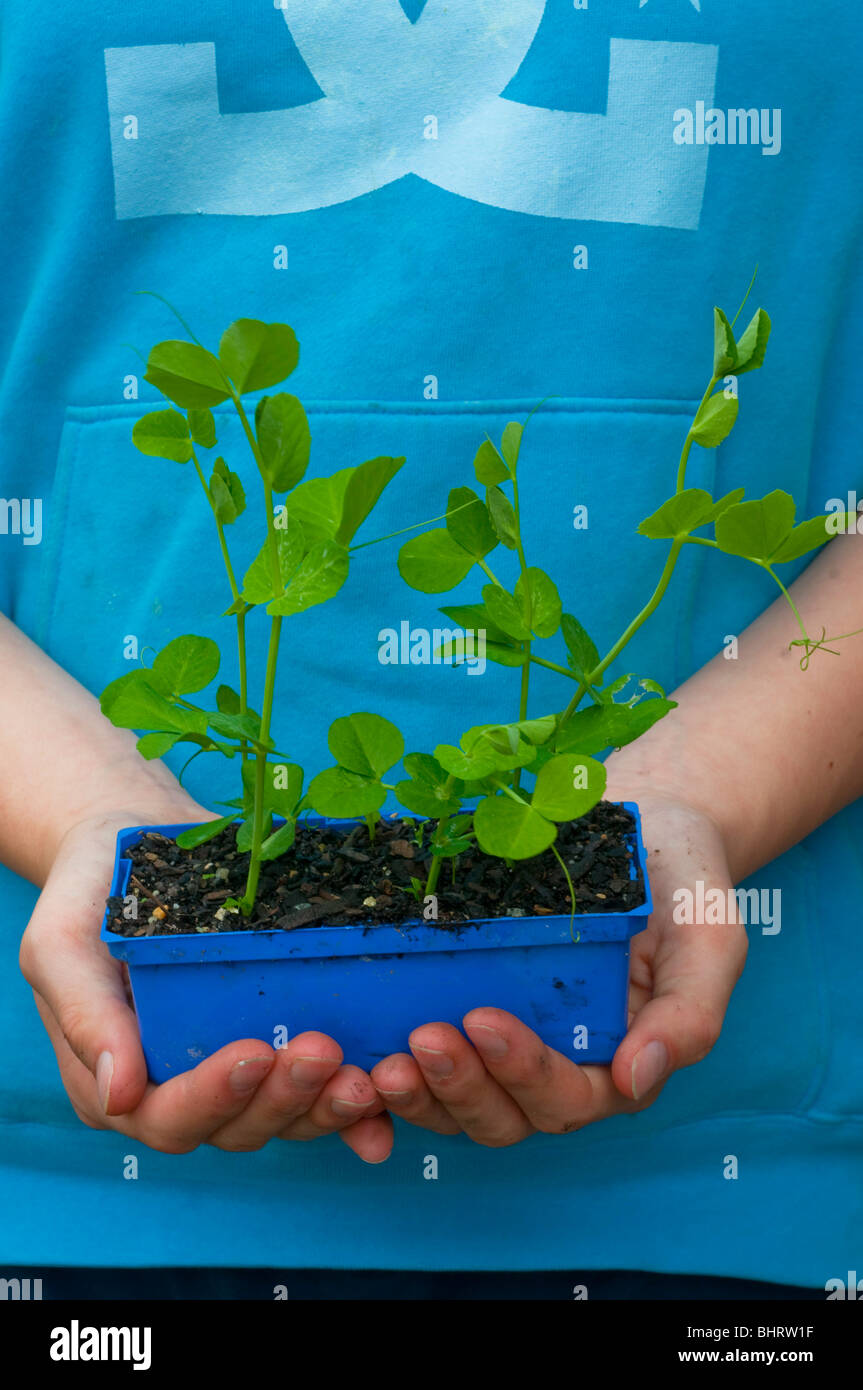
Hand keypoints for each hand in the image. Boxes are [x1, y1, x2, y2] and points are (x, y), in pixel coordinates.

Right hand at [19, 806, 392, 1163]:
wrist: (141, 833)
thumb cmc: (94, 888)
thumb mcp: (61, 942)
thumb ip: (84, 1017)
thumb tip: (119, 1093)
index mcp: (122, 1078)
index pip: (168, 1117)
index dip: (214, 1096)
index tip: (253, 1052)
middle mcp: (183, 1084)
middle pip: (239, 1126)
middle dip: (285, 1097)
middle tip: (322, 1049)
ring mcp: (238, 1067)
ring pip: (287, 1117)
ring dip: (328, 1106)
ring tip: (367, 1073)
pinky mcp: (281, 1039)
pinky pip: (321, 1090)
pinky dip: (358, 1109)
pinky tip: (391, 1098)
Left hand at [370, 785, 747, 1144]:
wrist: (645, 827)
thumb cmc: (681, 886)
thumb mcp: (710, 943)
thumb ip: (690, 1017)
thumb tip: (637, 1080)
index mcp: (616, 1063)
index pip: (566, 1097)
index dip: (522, 1071)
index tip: (483, 1020)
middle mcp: (557, 1066)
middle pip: (504, 1116)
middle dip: (460, 1087)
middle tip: (422, 1040)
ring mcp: (508, 1041)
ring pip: (457, 1103)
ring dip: (419, 1093)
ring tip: (381, 1058)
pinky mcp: (467, 1008)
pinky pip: (428, 1061)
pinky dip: (392, 1071)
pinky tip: (357, 1051)